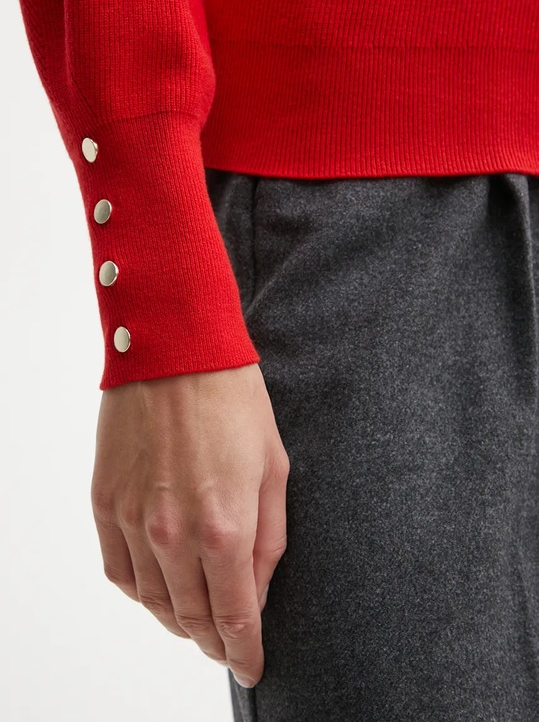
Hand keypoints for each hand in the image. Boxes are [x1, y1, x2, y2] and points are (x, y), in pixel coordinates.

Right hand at [91, 362, 288, 687]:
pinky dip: (140, 592)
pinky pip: (118, 572)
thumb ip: (268, 539)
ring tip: (196, 620)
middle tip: (227, 647)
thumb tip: (257, 591)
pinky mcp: (105, 502)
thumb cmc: (234, 401)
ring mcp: (132, 520)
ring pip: (152, 602)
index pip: (234, 617)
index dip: (244, 651)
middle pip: (191, 618)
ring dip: (177, 621)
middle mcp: (173, 535)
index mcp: (225, 528)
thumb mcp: (274, 468)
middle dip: (213, 641)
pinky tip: (157, 588)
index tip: (251, 666)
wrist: (176, 349)